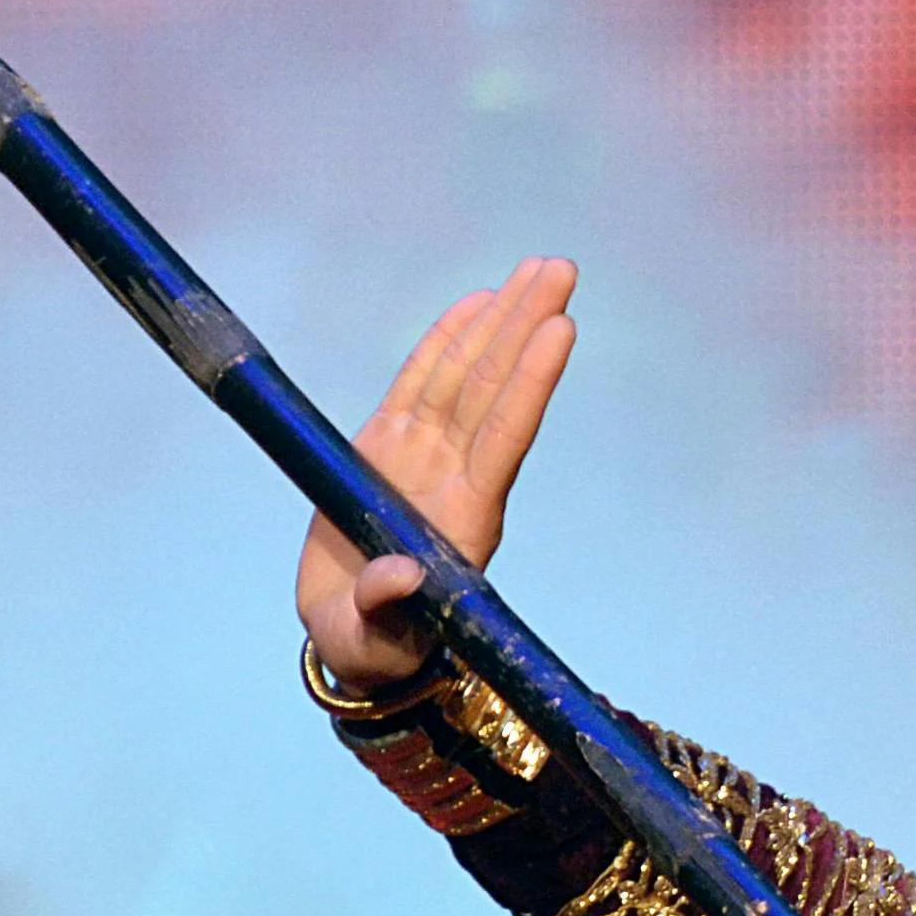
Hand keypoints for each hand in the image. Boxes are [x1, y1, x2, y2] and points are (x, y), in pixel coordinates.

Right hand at [302, 259, 580, 689]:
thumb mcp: (371, 638)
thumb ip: (385, 607)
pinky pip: (424, 382)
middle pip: (495, 389)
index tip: (560, 330)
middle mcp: (454, 478)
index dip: (530, 383)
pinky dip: (449, 341)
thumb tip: (401, 576)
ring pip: (468, 375)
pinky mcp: (390, 446)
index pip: (504, 437)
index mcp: (463, 520)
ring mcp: (426, 457)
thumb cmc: (370, 646)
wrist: (354, 639)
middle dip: (526, 327)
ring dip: (501, 321)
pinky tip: (479, 303)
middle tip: (560, 268)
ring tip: (537, 270)